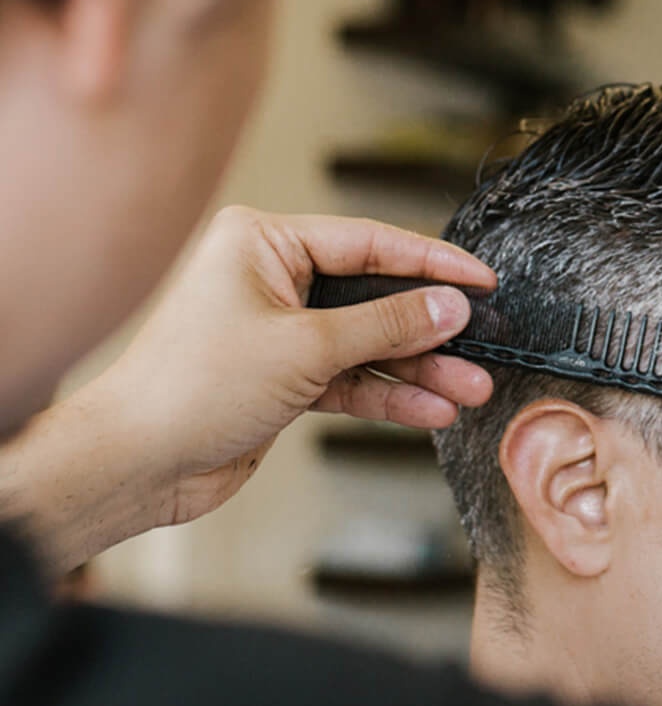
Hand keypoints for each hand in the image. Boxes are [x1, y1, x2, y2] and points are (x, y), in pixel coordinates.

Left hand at [81, 205, 496, 530]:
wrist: (134, 464)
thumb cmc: (189, 389)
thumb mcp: (305, 348)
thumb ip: (385, 325)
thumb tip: (447, 306)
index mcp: (262, 243)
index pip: (368, 241)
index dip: (430, 262)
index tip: (480, 278)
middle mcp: (270, 279)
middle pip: (373, 294)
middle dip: (428, 329)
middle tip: (482, 342)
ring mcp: (278, 330)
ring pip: (367, 342)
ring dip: (418, 369)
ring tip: (470, 387)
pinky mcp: (282, 377)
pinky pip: (350, 377)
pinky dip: (388, 395)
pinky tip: (430, 408)